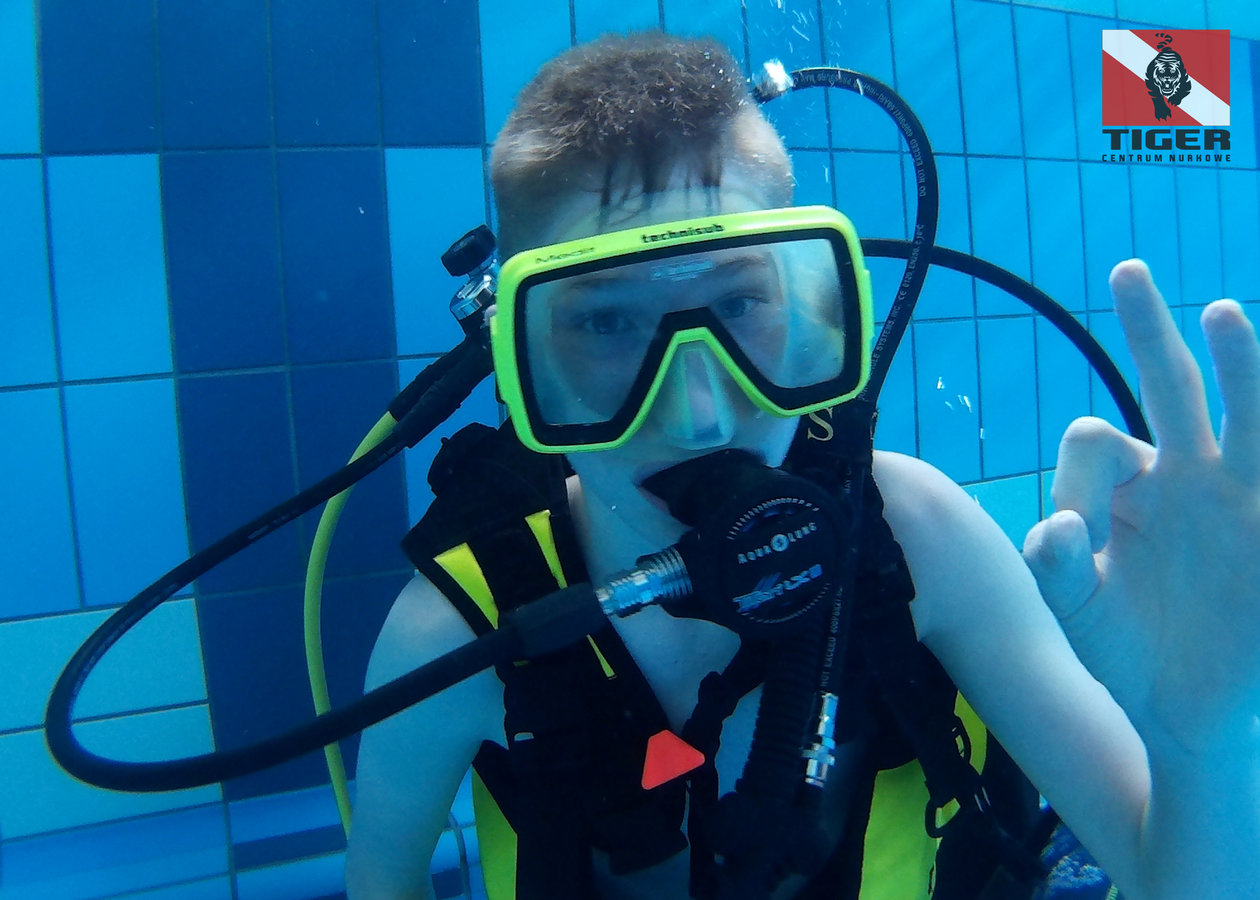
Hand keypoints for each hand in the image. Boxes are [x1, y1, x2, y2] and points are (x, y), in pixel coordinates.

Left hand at [1022, 259, 1259, 751]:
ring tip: (1222, 312)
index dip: (1080, 476)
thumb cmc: (1121, 652)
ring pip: (1245, 413)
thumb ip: (1055, 571)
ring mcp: (1238, 495)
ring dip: (1240, 364)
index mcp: (1123, 488)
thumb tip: (1053, 528)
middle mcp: (1181, 475)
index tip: (1077, 537)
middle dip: (1145, 330)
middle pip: (1165, 386)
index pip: (1095, 439)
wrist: (1185, 713)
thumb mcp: (1074, 613)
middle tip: (1124, 270)